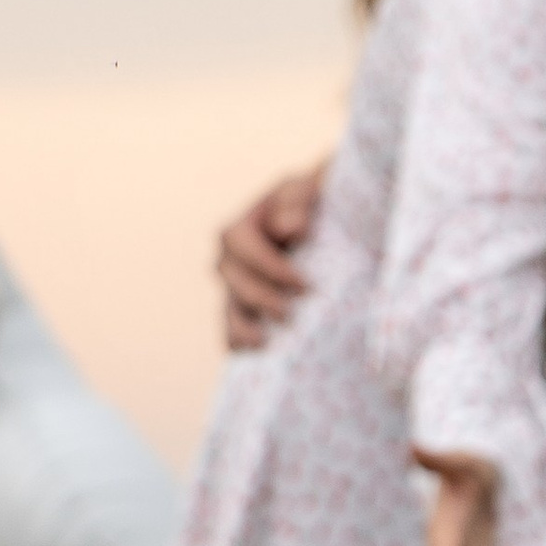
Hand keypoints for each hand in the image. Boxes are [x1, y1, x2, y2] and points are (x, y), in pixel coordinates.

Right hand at [216, 164, 326, 350]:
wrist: (317, 219)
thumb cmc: (311, 202)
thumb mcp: (305, 190)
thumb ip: (296, 201)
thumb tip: (289, 228)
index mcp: (241, 227)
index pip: (243, 246)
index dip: (269, 268)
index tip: (302, 285)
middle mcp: (231, 258)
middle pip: (233, 280)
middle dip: (259, 298)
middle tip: (288, 316)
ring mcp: (236, 285)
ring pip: (228, 307)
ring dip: (241, 328)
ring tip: (261, 344)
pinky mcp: (245, 306)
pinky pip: (232, 326)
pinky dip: (237, 340)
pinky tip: (248, 355)